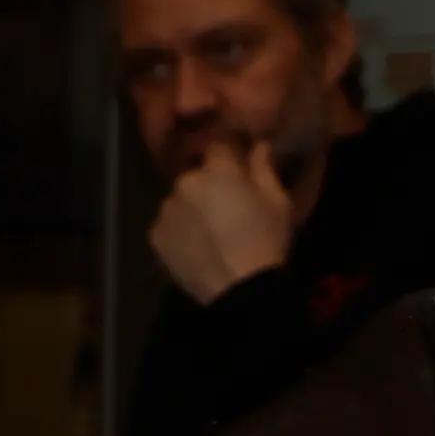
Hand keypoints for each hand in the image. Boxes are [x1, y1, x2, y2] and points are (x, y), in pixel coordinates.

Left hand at [148, 133, 300, 299]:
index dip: (229, 158)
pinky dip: (180, 231)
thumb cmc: (266, 242)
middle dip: (209, 186)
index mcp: (218, 169)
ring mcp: (167, 209)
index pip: (219, 145)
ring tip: (210, 233)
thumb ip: (264, 169)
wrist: (240, 290)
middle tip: (226, 210)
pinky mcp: (156, 235)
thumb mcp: (279, 203)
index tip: (239, 172)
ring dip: (192, 209)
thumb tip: (259, 146)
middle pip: (196, 175)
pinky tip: (197, 247)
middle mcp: (186, 181)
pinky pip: (169, 225)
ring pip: (180, 200)